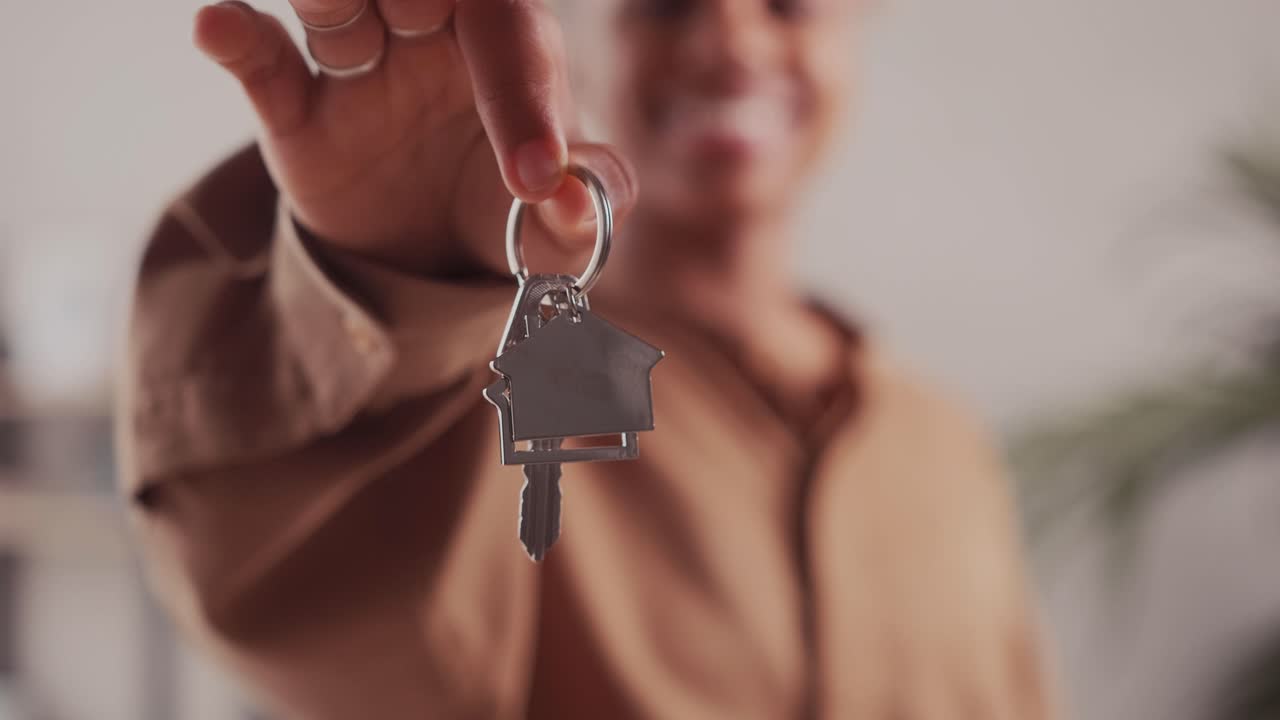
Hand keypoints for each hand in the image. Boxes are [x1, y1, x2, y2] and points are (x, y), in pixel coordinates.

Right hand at [193, 0, 636, 276]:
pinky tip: (218, 25)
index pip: (512, 39)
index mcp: (510, 54)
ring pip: (334, 6)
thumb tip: (573, 206)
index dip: (521, 99)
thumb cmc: (506, 220)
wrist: (429, 260)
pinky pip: (262, 61)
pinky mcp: (295, 107)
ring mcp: (358, 66)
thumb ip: (580, 217)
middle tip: (414, 11)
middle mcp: (431, 37)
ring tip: (329, 5)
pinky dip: (237, 39)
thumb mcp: (556, 236)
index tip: (531, 180)